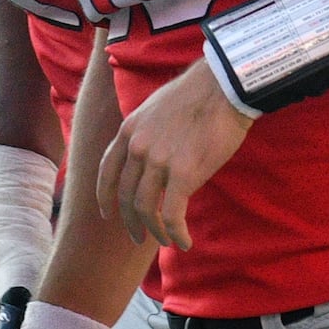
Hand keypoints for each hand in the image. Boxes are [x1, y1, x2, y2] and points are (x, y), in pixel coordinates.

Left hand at [98, 65, 254, 246]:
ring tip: (165, 241)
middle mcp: (138, 148)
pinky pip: (172, 215)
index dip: (105, 197)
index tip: (107, 214)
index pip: (107, 171)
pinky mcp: (184, 174)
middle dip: (130, 222)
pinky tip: (184, 241)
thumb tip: (154, 157)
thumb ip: (148, 134)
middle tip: (138, 237)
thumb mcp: (157, 108)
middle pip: (126, 196)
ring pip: (146, 209)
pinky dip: (176, 233)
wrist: (224, 87)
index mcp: (129, 131)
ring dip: (155, 231)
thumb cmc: (200, 95)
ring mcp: (158, 162)